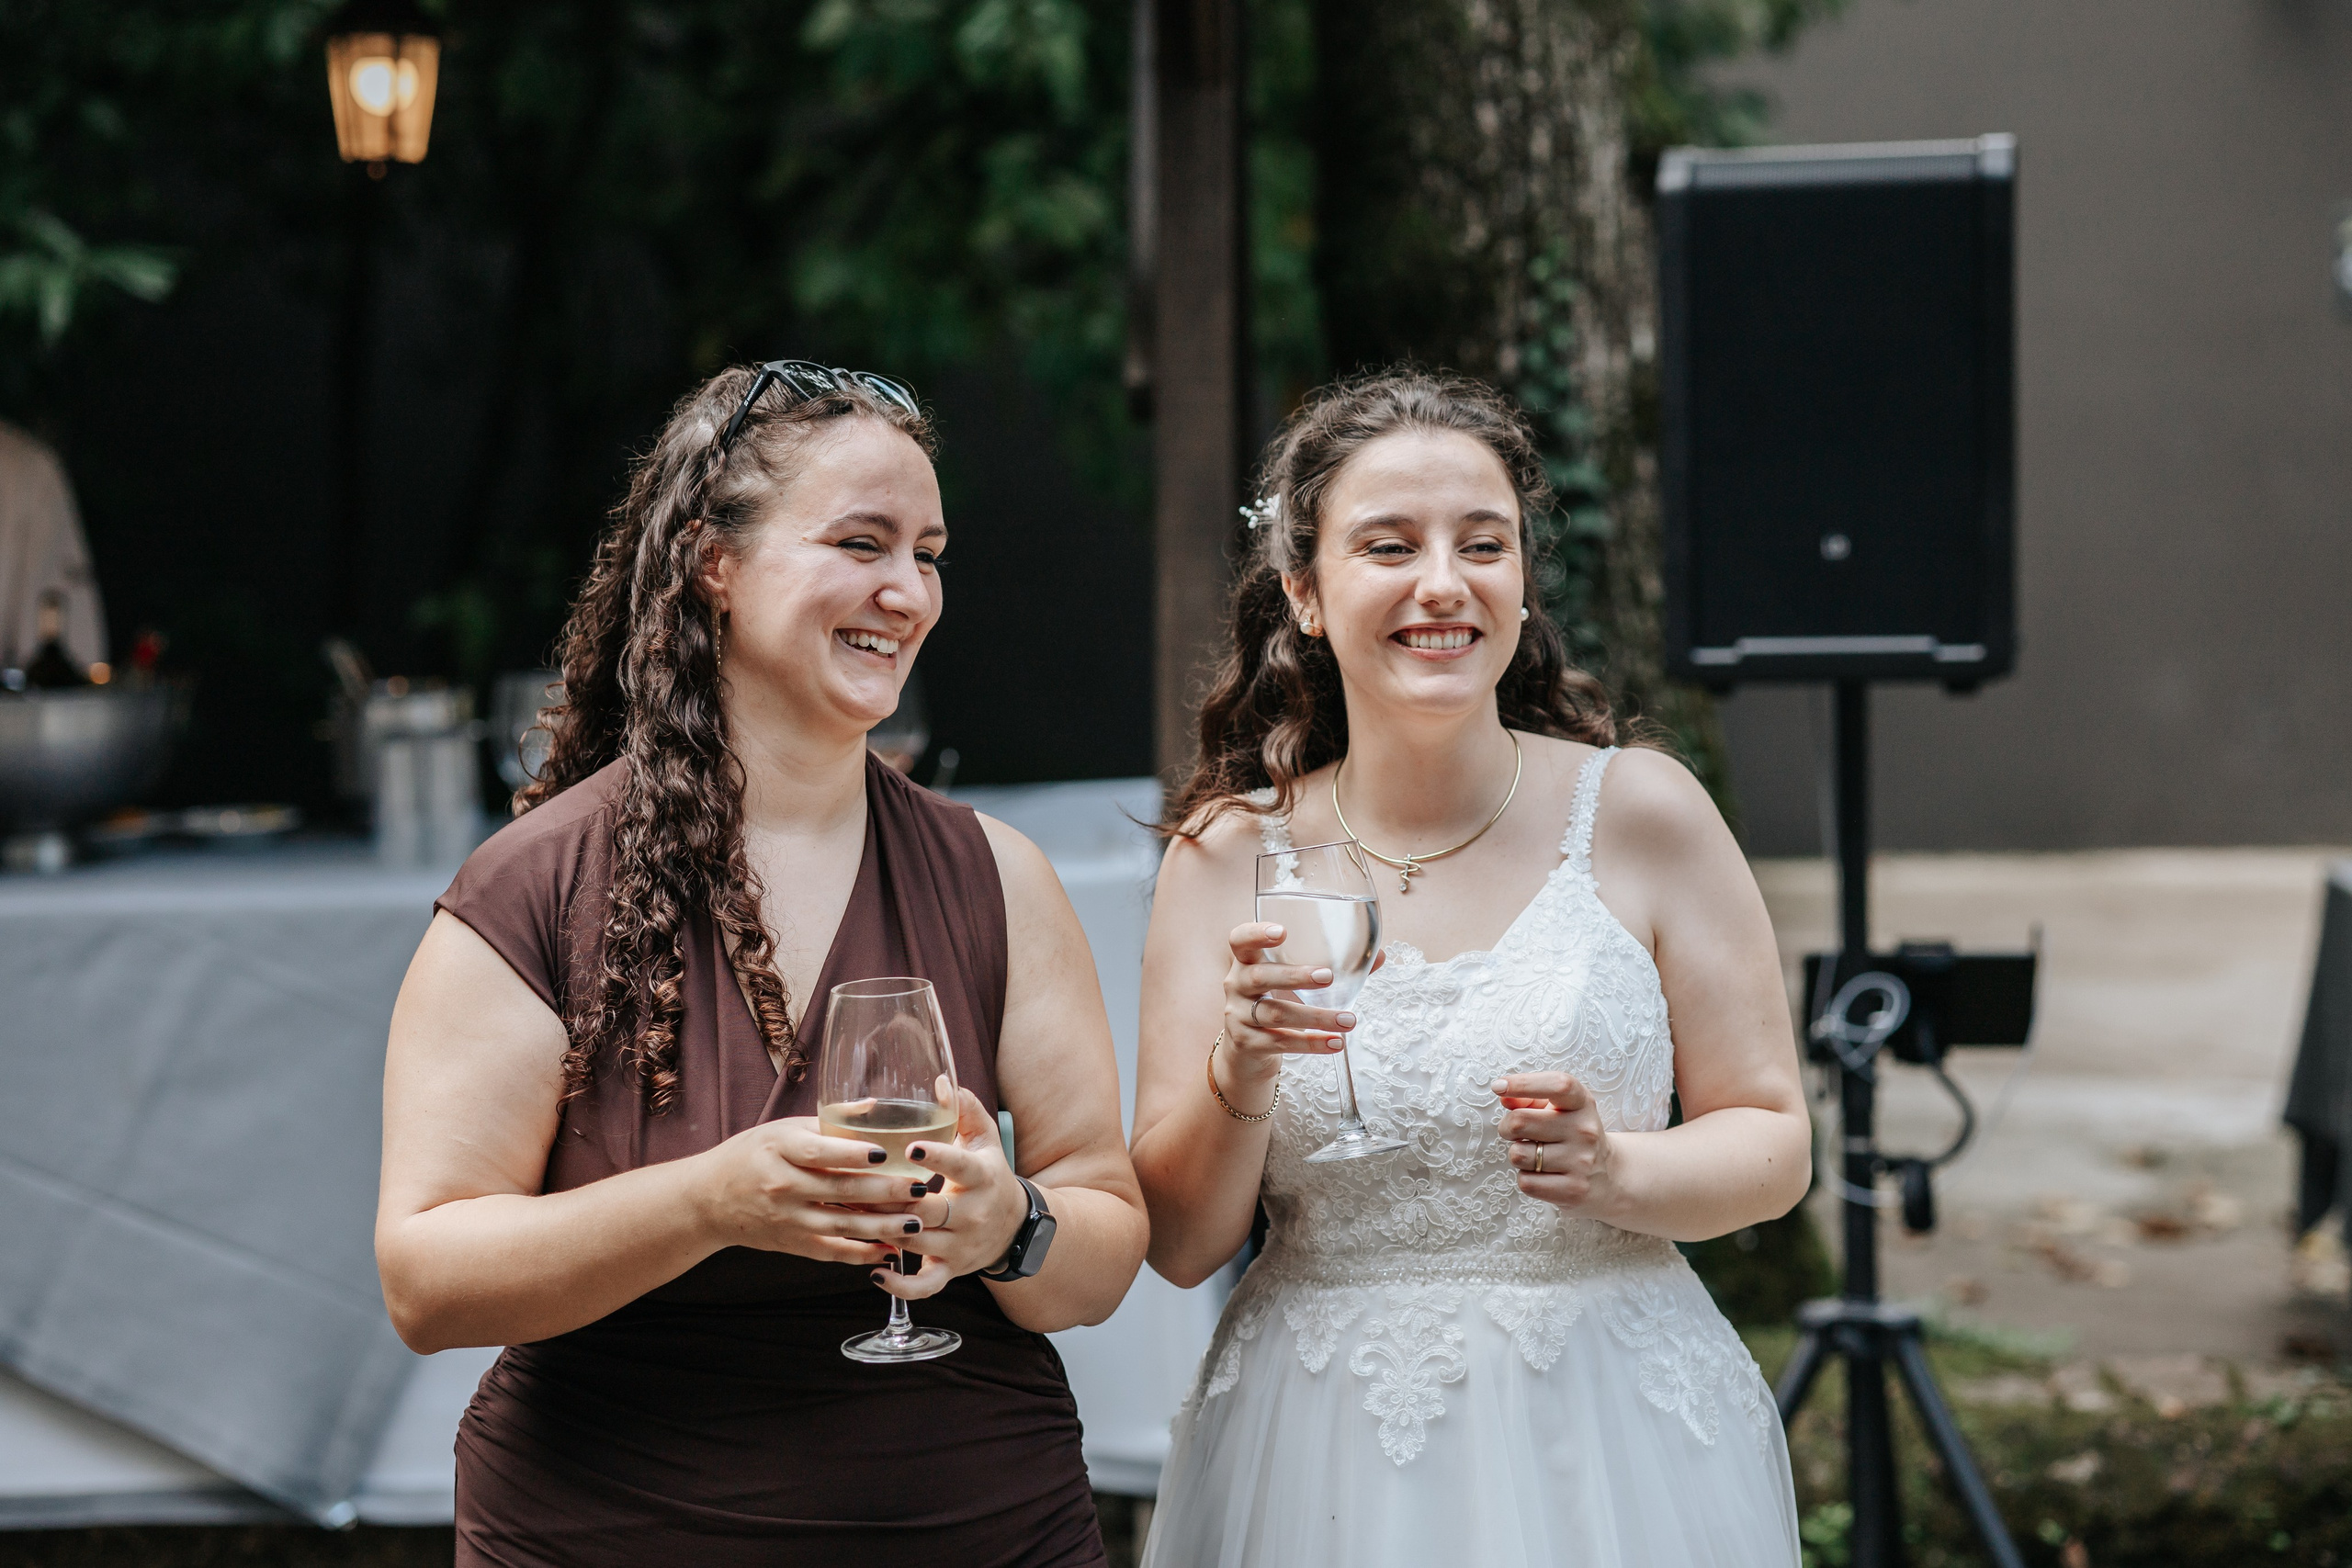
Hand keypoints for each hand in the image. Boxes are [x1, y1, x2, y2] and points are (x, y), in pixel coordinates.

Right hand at [689, 1117, 927, 1266]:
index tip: (886, 1152)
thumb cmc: (752, 1154)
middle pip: (840, 1191)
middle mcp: (783, 1186)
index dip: (854, 1154)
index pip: (820, 1153)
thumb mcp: (783, 1128)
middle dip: (884, 1192)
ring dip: (883, 1226)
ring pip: (843, 1226)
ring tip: (916, 1222)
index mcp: (780, 1149)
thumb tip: (876, 1106)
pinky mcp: (792, 1244)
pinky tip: (890, 1250)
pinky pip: (833, 1252)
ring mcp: (788, 1219)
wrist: (709, 1199)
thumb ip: (829, 1122)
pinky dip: (862, 1253)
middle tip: (919, 1188)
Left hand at [877, 1089, 1031, 1300]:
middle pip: (930, 1210)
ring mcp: (961, 1245)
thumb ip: (965, 1109)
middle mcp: (973, 1215)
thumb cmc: (989, 1174)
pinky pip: (926, 1285)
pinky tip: (875, 1272)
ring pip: (919, 1243)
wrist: (1013, 1226)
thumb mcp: (984, 1140)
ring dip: (884, 1233)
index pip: (960, 1167)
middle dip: (895, 1201)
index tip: (911, 1148)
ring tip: (849, 1218)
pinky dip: (901, 1286)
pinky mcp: (951, 1269)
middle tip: (859, 1187)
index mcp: (981, 1178)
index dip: (937, 1158)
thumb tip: (939, 1080)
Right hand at [1216, 921, 1376, 1101]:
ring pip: (1276, 1014)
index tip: (1283, 932)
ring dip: (1316, 1017)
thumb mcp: (1294, 983)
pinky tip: (1335, 1043)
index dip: (1257, 933)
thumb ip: (1333, 967)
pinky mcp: (1246, 1044)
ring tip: (1349, 1021)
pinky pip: (1281, 1043)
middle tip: (1328, 977)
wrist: (1248, 1050)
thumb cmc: (1278, 1002)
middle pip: (1260, 976)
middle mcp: (1236, 985)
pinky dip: (1311, 1044)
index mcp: (1246, 961)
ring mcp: (1238, 1015)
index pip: (1240, 939)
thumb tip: (1379, 955)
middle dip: (1295, 976)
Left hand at [1494, 1073, 1615, 1214]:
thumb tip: (1503, 1093)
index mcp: (1582, 1103)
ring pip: (1518, 1155)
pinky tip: (1543, 1174)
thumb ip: (1530, 1098)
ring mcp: (1581, 1161)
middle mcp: (1584, 1130)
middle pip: (1520, 1122)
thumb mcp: (1560, 1109)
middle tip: (1516, 1133)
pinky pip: (1525, 1182)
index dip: (1524, 1083)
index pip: (1557, 1085)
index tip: (1499, 1086)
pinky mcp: (1574, 1190)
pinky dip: (1526, 1178)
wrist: (1608, 1176)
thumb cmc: (1572, 1135)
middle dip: (1507, 1127)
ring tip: (1535, 1155)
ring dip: (1518, 1155)